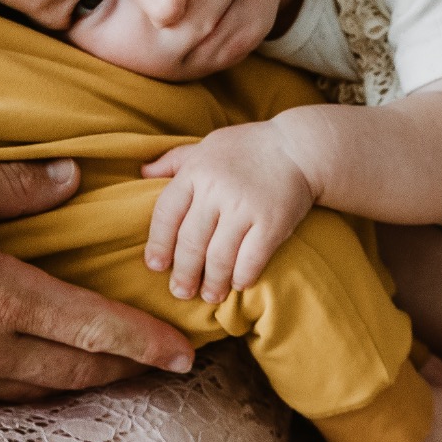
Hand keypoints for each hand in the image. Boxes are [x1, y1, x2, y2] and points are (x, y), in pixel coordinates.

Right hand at [0, 159, 193, 399]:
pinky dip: (31, 382)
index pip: (94, 329)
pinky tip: (36, 372)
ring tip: (112, 372)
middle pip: (75, 371)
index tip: (184, 354)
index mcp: (3, 298)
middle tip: (164, 368)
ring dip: (79, 381)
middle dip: (124, 371)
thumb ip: (16, 187)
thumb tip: (71, 178)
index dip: (144, 343)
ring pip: (36, 387)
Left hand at [141, 122, 317, 302]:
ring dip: (212, 282)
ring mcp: (246, 207)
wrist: (300, 147)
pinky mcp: (272, 223)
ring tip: (209, 295)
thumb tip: (142, 172)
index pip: (166, 213)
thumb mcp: (206, 145)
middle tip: (180, 292)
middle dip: (183, 273)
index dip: (158, 243)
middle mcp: (217, 189)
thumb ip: (174, 160)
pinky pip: (251, 259)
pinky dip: (242, 277)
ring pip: (218, 256)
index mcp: (197, 171)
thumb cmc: (248, 147)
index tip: (155, 266)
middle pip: (190, 241)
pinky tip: (238, 284)